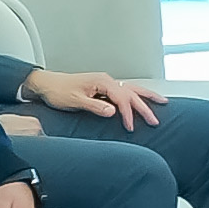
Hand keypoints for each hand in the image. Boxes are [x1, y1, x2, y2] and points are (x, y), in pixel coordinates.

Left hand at [29, 71, 162, 125]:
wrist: (46, 84)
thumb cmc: (58, 92)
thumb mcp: (75, 101)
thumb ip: (95, 106)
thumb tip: (113, 111)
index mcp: (102, 82)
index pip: (122, 98)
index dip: (128, 114)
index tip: (130, 127)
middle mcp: (107, 80)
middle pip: (131, 93)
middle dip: (144, 107)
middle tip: (154, 121)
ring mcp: (106, 83)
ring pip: (131, 89)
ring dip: (146, 96)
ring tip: (162, 102)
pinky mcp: (103, 87)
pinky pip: (125, 90)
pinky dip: (136, 95)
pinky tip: (141, 99)